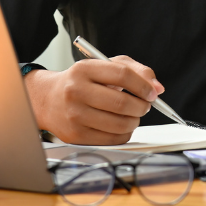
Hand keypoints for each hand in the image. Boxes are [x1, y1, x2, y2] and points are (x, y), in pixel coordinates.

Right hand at [24, 55, 164, 144]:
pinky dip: (125, 133)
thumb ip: (135, 71)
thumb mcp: (105, 66)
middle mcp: (76, 91)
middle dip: (142, 106)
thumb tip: (157, 88)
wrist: (48, 99)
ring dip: (135, 121)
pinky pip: (112, 139)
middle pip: (122, 103)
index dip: (144, 85)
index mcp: (84, 69)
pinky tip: (121, 125)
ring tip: (132, 115)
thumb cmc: (82, 81)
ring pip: (119, 124)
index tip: (153, 92)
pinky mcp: (75, 135)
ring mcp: (74, 115)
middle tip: (145, 105)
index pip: (122, 75)